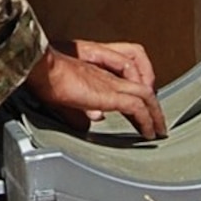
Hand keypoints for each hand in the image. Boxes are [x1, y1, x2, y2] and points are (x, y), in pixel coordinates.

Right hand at [23, 39, 166, 139]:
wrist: (41, 68)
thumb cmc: (44, 75)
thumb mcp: (65, 94)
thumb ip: (81, 106)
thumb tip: (94, 117)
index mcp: (96, 70)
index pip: (125, 78)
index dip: (135, 93)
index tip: (139, 111)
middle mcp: (107, 74)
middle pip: (141, 85)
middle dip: (152, 104)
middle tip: (158, 121)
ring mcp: (110, 82)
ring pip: (145, 95)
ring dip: (155, 113)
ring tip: (159, 129)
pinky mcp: (110, 93)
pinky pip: (137, 107)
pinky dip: (147, 120)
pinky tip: (149, 132)